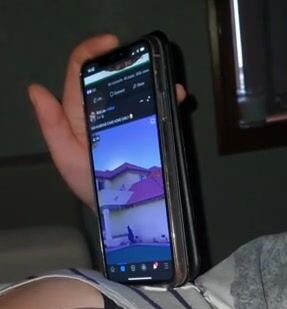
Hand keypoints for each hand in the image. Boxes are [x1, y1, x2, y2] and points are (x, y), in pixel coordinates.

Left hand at [28, 35, 186, 210]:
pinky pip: (159, 109)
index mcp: (80, 113)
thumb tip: (36, 90)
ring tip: (166, 80)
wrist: (124, 213)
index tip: (112, 45)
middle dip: (128, 64)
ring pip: (139, 90)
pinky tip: (177, 97)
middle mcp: (103, 113)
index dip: (92, 52)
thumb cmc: (93, 189)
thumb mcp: (67, 159)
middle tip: (144, 63)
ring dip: (153, 79)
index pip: (80, 72)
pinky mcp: (149, 132)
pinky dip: (169, 99)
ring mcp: (128, 122)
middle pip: (112, 76)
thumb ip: (52, 126)